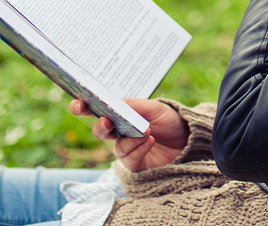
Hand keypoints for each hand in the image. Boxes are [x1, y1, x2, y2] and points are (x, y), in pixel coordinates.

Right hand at [69, 98, 188, 171]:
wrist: (190, 140)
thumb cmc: (171, 121)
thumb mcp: (154, 108)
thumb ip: (134, 106)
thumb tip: (114, 103)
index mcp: (121, 115)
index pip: (98, 111)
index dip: (84, 107)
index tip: (77, 103)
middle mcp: (121, 133)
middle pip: (101, 131)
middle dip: (100, 126)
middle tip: (106, 121)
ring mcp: (128, 150)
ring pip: (116, 148)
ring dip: (130, 139)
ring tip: (146, 131)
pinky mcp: (136, 165)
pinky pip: (130, 160)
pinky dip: (139, 149)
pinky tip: (150, 141)